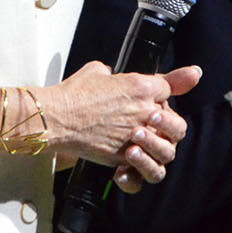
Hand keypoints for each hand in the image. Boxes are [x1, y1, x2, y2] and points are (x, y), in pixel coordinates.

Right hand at [45, 62, 200, 184]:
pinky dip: (139, 160)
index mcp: (141, 86)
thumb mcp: (97, 70)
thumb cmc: (73, 94)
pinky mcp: (124, 156)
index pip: (167, 89)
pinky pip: (143, 162)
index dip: (160, 93)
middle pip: (174, 119)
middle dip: (167, 120)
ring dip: (158, 143)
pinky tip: (130, 154)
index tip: (155, 97)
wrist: (57, 118)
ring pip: (167, 146)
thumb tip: (114, 77)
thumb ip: (116, 74)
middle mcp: (144, 111)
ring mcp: (137, 136)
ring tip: (144, 139)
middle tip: (154, 121)